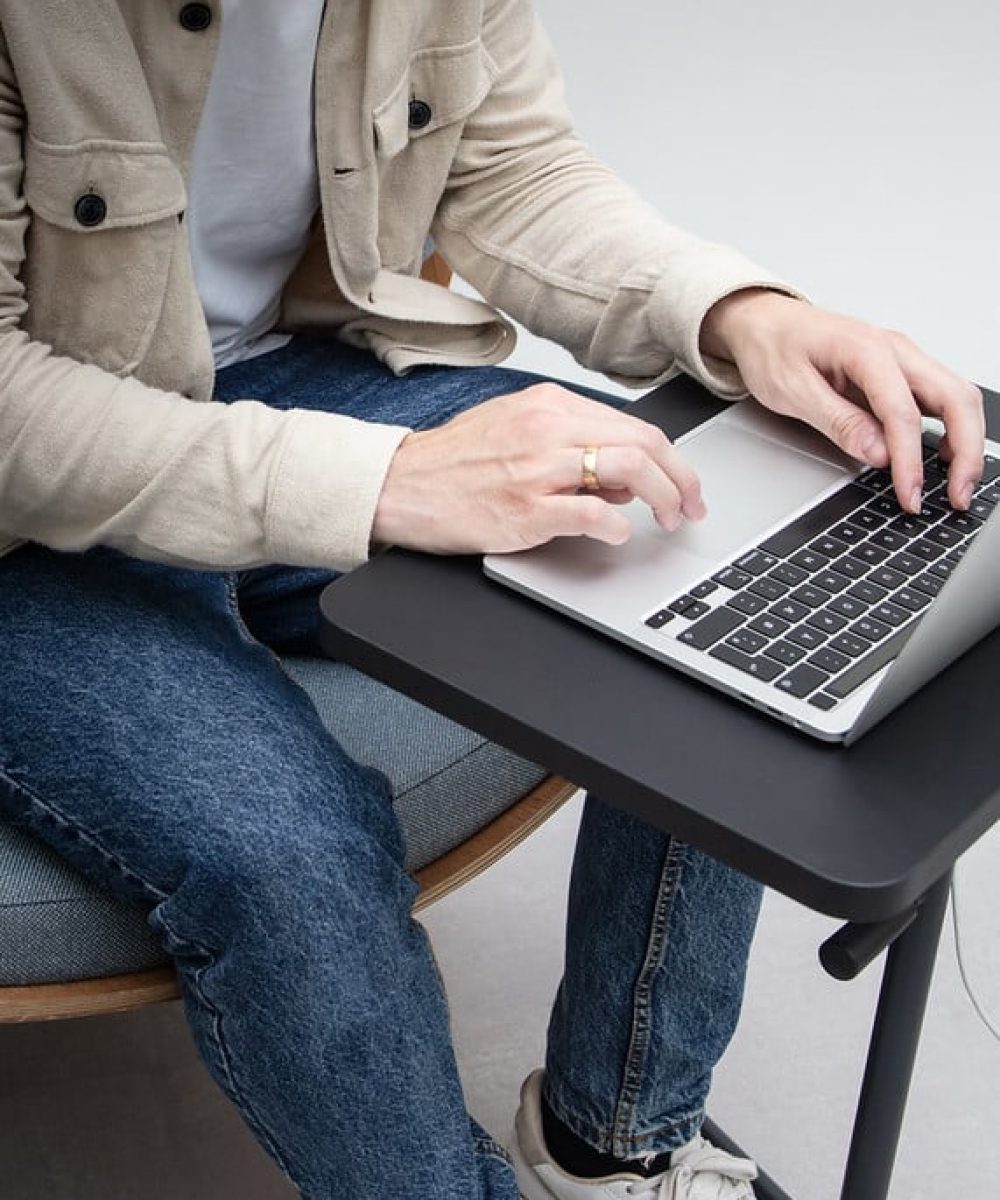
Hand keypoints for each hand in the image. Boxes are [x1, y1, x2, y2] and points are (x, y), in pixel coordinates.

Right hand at [371, 384, 705, 553]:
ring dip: (662, 499)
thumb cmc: (454, 463)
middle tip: (690, 508)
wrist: (401, 484)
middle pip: (643, 443)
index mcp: (550, 405)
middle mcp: (548, 429)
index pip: (634, 426)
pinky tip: (618, 534)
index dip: (672, 459)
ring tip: (667, 521)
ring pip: (628, 469)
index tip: (685, 484)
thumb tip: (622, 475)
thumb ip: (572, 445)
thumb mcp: (517, 432)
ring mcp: (537, 468)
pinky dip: (616, 525)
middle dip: (680, 480)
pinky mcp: (524, 509)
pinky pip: (590, 513)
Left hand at [701, 289, 983, 512]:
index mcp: (866, 350)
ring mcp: (901, 359)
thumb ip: (837, 422)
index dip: (910, 460)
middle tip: (957, 494)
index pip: (904, 412)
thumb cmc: (772, 347)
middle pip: (955, 398)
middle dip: (965, 451)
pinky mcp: (899, 372)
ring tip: (956, 483)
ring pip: (956, 397)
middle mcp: (895, 350)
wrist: (765, 322)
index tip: (909, 494)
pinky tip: (942, 455)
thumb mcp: (791, 390)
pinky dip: (951, 428)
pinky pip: (939, 399)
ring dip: (965, 441)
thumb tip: (877, 453)